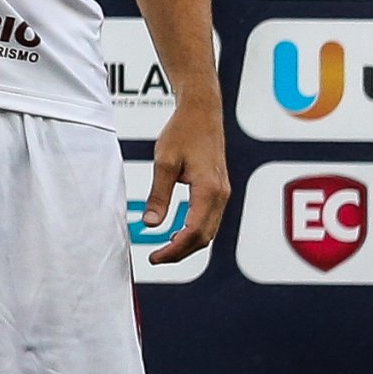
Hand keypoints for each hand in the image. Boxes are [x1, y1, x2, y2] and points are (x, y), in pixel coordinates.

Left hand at [143, 103, 227, 263]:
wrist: (202, 113)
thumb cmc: (182, 133)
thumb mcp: (164, 163)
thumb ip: (158, 195)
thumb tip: (150, 224)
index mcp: (208, 190)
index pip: (194, 232)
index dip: (174, 250)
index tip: (154, 258)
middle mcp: (221, 195)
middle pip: (204, 237)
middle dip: (180, 253)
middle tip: (155, 259)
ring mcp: (222, 193)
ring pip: (209, 230)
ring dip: (188, 244)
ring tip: (163, 250)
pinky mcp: (219, 189)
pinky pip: (210, 219)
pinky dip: (194, 232)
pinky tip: (176, 233)